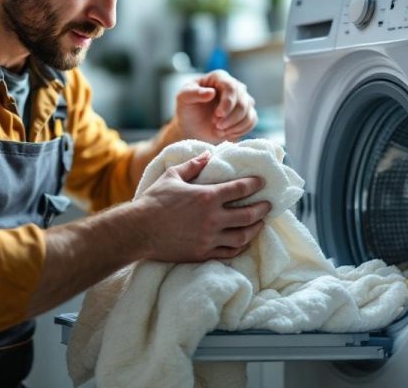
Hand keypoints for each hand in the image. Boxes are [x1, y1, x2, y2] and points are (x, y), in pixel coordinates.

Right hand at [134, 151, 270, 261]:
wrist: (139, 230)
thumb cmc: (154, 200)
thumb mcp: (172, 176)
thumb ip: (193, 165)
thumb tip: (208, 155)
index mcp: (207, 196)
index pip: (240, 189)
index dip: (255, 184)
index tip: (262, 182)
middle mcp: (213, 218)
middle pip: (249, 215)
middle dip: (262, 209)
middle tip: (268, 205)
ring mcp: (209, 238)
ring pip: (243, 236)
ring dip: (255, 229)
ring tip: (260, 223)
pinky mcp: (203, 253)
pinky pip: (229, 252)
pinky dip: (240, 247)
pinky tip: (243, 241)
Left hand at [173, 70, 256, 142]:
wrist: (192, 128)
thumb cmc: (188, 110)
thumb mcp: (183, 99)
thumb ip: (193, 93)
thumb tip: (211, 92)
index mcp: (218, 77)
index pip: (231, 86)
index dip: (227, 102)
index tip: (218, 115)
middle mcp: (234, 86)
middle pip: (243, 101)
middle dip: (229, 117)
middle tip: (216, 125)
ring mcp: (242, 100)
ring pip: (248, 112)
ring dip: (233, 125)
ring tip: (218, 130)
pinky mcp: (247, 114)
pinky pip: (251, 121)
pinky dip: (239, 130)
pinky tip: (225, 133)